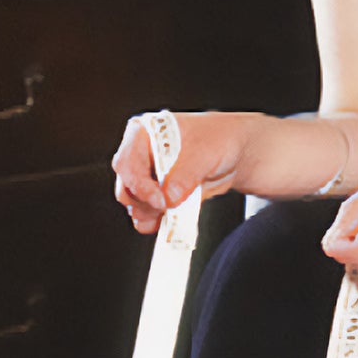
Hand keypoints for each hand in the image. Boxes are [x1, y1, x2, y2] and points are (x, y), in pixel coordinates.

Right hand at [111, 111, 250, 233]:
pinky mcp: (157, 197)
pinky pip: (148, 216)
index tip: (159, 200)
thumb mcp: (204, 154)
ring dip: (150, 215)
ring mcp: (147, 178)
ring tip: (173, 212)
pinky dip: (157, 222)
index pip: (127, 163)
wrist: (231, 153)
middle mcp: (140, 156)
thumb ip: (185, 176)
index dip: (140, 185)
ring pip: (135, 205)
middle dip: (143, 203)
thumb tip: (169, 197)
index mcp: (143, 134)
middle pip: (126, 188)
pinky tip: (171, 220)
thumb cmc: (216, 140)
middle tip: (166, 207)